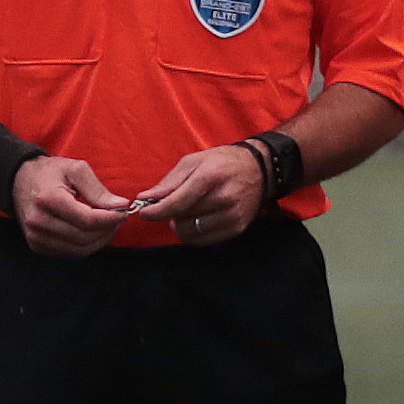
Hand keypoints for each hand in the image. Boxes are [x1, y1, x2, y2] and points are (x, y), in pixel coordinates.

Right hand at [11, 156, 130, 257]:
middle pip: (85, 237)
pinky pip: (71, 254)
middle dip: (107, 229)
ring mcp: (36, 237)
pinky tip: (92, 232)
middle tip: (117, 217)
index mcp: (48, 199)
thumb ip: (98, 190)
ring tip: (107, 225)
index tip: (124, 211)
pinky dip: (86, 246)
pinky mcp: (37, 246)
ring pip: (80, 250)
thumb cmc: (50, 173)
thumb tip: (120, 206)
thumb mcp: (76, 170)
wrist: (19, 181)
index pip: (88, 219)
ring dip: (99, 240)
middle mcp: (39, 222)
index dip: (110, 218)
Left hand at [133, 144, 266, 246]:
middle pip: (182, 220)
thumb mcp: (193, 162)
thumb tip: (145, 198)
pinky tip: (198, 219)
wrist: (259, 169)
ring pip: (191, 234)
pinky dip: (195, 233)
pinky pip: (204, 241)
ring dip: (182, 226)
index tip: (144, 213)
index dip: (155, 212)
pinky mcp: (237, 229)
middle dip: (170, 216)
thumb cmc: (222, 162)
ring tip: (188, 212)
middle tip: (173, 206)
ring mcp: (231, 216)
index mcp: (209, 178)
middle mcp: (223, 199)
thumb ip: (169, 182)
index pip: (176, 203)